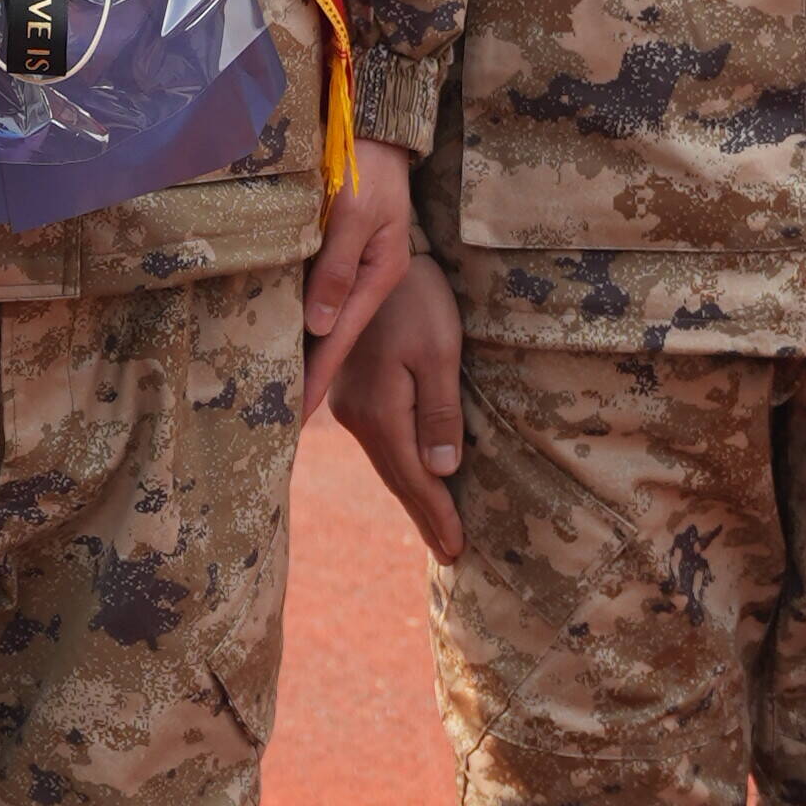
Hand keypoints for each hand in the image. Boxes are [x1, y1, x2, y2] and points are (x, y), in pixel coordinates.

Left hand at [297, 165, 411, 397]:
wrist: (374, 132)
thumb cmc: (366, 168)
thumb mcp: (354, 214)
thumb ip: (336, 267)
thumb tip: (320, 325)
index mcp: (377, 276)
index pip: (340, 339)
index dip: (317, 377)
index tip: (296, 415)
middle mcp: (366, 279)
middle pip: (332, 337)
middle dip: (309, 374)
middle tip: (279, 413)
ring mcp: (354, 266)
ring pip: (322, 318)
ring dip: (302, 348)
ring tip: (275, 382)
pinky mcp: (338, 252)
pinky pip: (316, 292)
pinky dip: (300, 316)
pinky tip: (281, 330)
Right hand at [324, 249, 466, 567]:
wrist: (370, 253)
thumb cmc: (415, 299)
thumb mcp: (439, 352)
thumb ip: (440, 412)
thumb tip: (442, 470)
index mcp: (381, 412)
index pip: (414, 478)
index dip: (437, 514)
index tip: (457, 549)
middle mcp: (356, 416)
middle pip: (396, 476)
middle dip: (425, 514)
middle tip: (449, 552)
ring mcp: (348, 403)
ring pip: (386, 460)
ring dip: (412, 492)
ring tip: (435, 523)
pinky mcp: (350, 389)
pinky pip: (379, 441)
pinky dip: (399, 466)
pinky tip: (410, 474)